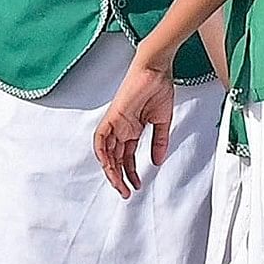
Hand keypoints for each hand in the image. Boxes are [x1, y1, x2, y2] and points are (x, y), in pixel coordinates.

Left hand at [92, 46, 179, 197]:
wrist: (157, 70)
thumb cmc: (159, 88)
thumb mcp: (162, 122)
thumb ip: (159, 142)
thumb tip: (157, 161)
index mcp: (131, 129)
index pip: (127, 157)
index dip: (131, 173)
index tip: (136, 186)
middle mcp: (121, 128)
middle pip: (115, 158)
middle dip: (119, 177)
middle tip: (125, 192)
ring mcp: (115, 123)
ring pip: (107, 152)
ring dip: (111, 170)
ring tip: (119, 185)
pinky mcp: (112, 116)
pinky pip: (101, 138)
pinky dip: (101, 152)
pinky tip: (106, 165)